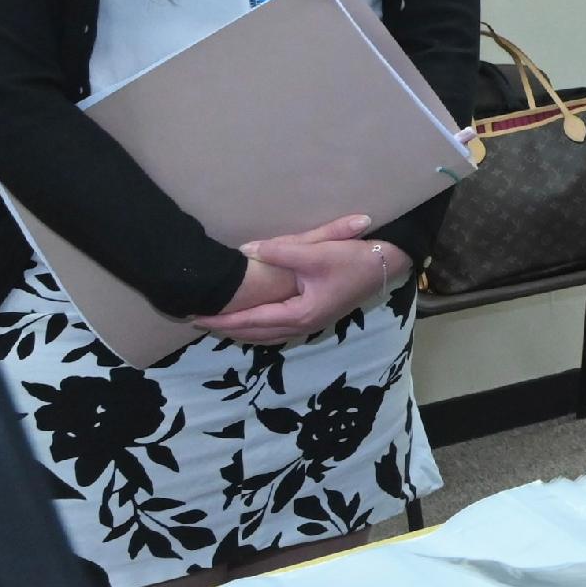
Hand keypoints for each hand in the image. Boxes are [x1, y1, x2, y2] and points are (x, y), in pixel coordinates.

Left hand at [197, 217, 392, 343]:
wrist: (388, 264)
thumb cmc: (354, 258)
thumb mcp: (316, 251)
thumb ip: (279, 250)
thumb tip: (245, 251)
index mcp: (300, 313)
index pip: (251, 321)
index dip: (223, 319)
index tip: (197, 316)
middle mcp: (304, 325)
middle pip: (256, 334)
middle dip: (226, 329)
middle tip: (198, 321)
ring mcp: (311, 324)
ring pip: (267, 336)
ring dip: (242, 332)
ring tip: (218, 325)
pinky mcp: (316, 317)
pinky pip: (278, 331)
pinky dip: (258, 330)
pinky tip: (252, 325)